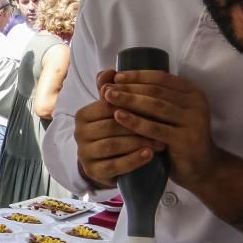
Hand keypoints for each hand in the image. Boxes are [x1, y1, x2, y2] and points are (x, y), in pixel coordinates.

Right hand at [74, 69, 165, 187]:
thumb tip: (112, 71)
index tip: (155, 104)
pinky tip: (149, 155)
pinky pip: (115, 166)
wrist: (105, 163)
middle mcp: (79, 134)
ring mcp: (85, 154)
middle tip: (163, 125)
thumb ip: (112, 90)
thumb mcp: (112, 111)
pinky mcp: (94, 172)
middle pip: (111, 125)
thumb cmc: (112, 132)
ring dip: (139, 142)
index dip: (131, 104)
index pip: (108, 106)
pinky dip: (134, 160)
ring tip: (161, 141)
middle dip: (138, 124)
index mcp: (83, 115)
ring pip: (113, 145)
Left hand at [99, 69, 220, 192]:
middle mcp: (196, 103)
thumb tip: (114, 78)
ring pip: (156, 106)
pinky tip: (118, 116)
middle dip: (130, 88)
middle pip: (157, 91)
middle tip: (107, 88)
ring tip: (108, 98)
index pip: (162, 78)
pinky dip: (135, 121)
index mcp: (192, 92)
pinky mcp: (185, 140)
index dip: (138, 76)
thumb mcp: (168, 115)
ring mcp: (193, 121)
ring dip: (130, 100)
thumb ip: (150, 98)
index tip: (116, 77)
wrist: (201, 168)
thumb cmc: (177, 138)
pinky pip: (155, 128)